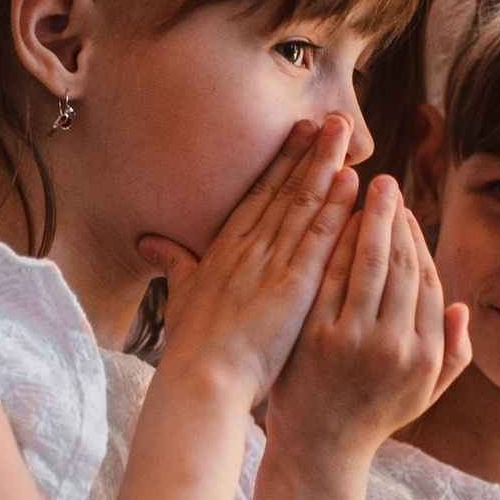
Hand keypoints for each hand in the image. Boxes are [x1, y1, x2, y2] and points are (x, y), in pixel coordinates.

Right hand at [140, 120, 359, 408]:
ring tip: (345, 133)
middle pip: (282, 189)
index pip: (257, 196)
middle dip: (307, 152)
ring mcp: (270, 263)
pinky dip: (335, 208)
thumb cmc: (191, 348)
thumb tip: (148, 242)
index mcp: (223, 251)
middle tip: (331, 119)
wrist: (201, 380)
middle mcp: (247, 248)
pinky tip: (351, 182)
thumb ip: (173, 263)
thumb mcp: (180, 297)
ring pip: (302, 204)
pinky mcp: (293, 285)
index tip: (298, 133)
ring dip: (325, 166)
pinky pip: (318, 238)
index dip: (279, 162)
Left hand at [266, 180, 468, 470]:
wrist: (319, 450)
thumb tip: (459, 306)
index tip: (407, 214)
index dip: (418, 243)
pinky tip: (334, 222)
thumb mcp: (425, 394)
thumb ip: (453, 353)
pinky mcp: (317, 339)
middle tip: (387, 185)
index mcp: (426, 355)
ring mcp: (354, 341)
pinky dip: (336, 246)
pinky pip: (332, 279)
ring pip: (369, 265)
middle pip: (402, 266)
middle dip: (395, 219)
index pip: (428, 282)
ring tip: (363, 191)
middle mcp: (395, 346)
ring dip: (368, 221)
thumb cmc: (374, 417)